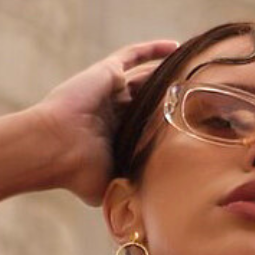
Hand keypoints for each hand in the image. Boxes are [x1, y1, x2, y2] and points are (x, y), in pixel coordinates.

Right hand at [29, 38, 180, 204]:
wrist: (55, 148)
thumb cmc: (77, 173)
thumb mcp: (108, 186)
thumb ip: (127, 188)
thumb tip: (147, 206)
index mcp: (113, 136)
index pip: (146, 128)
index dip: (166, 126)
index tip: (191, 128)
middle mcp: (112, 111)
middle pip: (148, 101)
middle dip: (170, 100)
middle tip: (199, 99)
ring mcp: (109, 90)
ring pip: (145, 78)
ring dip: (166, 75)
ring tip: (192, 72)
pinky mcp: (106, 72)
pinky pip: (134, 56)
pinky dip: (152, 50)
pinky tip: (176, 48)